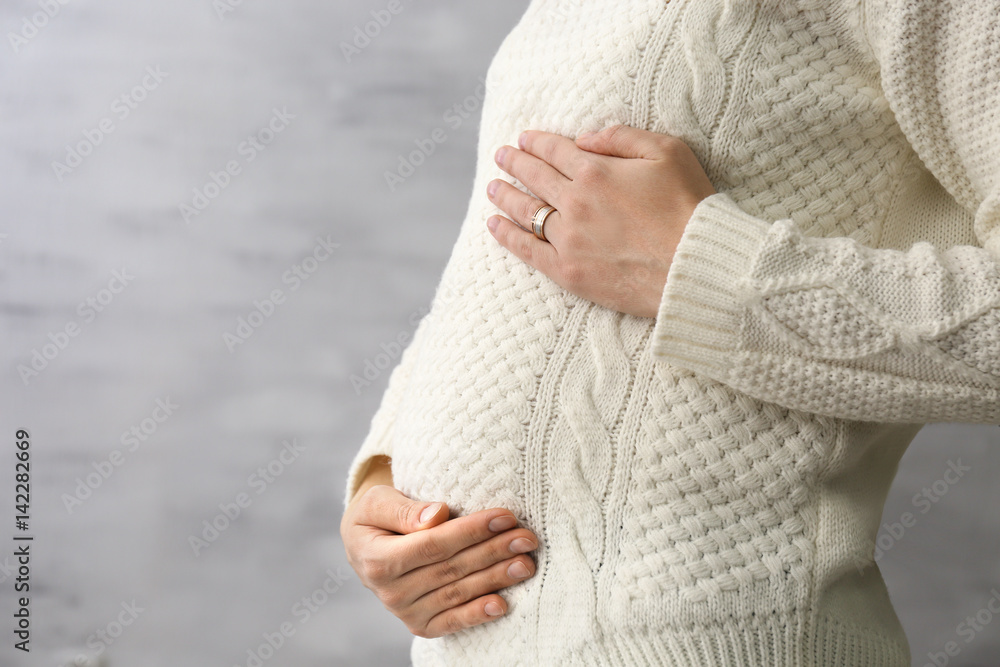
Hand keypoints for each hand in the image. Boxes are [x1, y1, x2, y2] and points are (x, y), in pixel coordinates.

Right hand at [340, 484, 537, 637]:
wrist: (363, 547)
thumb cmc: (376, 516)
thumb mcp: (377, 502)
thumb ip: (404, 511)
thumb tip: (437, 515)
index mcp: (378, 559)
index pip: (433, 544)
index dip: (471, 531)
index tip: (505, 516)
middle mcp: (390, 592)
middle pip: (452, 569)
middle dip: (494, 552)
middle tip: (527, 539)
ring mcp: (405, 612)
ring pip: (458, 593)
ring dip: (496, 579)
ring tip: (526, 563)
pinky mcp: (420, 625)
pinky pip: (452, 621)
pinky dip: (477, 614)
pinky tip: (502, 604)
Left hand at [486, 125, 715, 317]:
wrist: (695, 266)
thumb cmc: (690, 207)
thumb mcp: (668, 152)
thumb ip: (622, 138)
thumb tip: (584, 138)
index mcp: (595, 171)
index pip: (555, 150)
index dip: (536, 142)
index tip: (523, 139)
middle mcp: (574, 202)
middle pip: (535, 177)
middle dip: (514, 163)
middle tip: (501, 156)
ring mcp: (568, 238)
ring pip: (526, 211)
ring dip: (505, 195)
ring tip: (492, 187)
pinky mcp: (568, 271)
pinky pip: (527, 250)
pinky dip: (507, 235)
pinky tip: (493, 225)